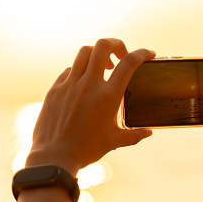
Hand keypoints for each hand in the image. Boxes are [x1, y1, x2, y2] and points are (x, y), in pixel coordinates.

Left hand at [26, 39, 155, 174]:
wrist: (53, 158)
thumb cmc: (86, 150)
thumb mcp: (114, 141)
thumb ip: (134, 134)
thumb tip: (148, 132)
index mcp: (108, 96)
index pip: (129, 63)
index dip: (142, 53)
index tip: (149, 54)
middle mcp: (89, 85)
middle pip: (103, 46)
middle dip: (116, 44)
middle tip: (121, 55)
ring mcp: (69, 85)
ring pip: (85, 52)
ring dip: (98, 54)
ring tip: (103, 67)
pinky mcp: (55, 89)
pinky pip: (70, 70)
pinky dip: (80, 71)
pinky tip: (84, 84)